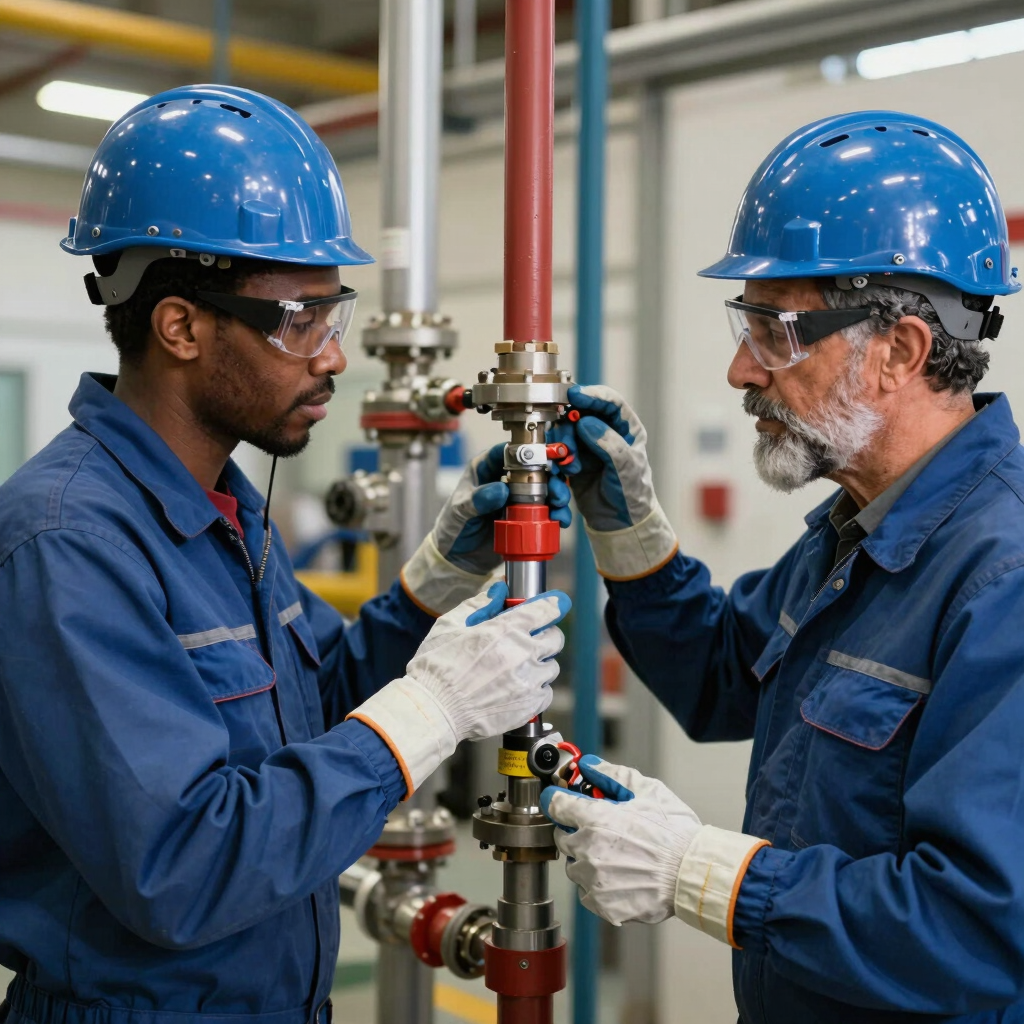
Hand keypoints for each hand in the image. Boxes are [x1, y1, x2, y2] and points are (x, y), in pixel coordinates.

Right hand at [350, 582, 569, 793]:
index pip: (546, 609)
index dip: (554, 604)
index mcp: (506, 629)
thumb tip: (499, 590)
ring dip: (539, 663)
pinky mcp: (529, 706)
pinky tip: (517, 688)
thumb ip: (479, 604)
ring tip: (517, 668)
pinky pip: (546, 692)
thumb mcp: (450, 625)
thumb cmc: (436, 666)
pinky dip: (537, 689)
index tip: (557, 603)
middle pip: (555, 637)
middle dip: (545, 634)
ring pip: (552, 666)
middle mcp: (523, 653)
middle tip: (530, 639)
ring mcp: (528, 681)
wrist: (434, 709)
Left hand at [401, 444, 570, 614]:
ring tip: (559, 506)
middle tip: (556, 489)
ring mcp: (517, 497)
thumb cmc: (453, 527)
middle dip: (550, 475)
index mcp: (485, 468)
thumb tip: (501, 489)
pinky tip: (560, 520)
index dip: (525, 451)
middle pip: (534, 467)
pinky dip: (557, 513)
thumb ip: (478, 499)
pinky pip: (546, 510)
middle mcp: (504, 479)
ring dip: (558, 493)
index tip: (540, 457)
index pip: (507, 451)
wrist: (458, 557)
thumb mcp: (461, 511)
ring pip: (545, 487)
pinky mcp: (525, 515)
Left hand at [539, 755, 700, 925]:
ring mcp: (593, 879)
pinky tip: (620, 877)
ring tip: (617, 857)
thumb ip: (612, 775)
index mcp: (595, 818)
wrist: (694, 873)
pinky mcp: (602, 904)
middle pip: (562, 837)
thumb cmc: (674, 832)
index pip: (554, 805)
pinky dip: (598, 886)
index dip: (559, 801)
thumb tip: (590, 766)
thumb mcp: (647, 791)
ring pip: (574, 866)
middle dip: (576, 831)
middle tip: (602, 831)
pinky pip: (587, 892)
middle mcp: (587, 849)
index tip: (563, 802)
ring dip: (586, 860)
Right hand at [548, 386, 675, 579]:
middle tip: (567, 452)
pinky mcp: (573, 463)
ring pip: (564, 436)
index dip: (591, 395)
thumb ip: (608, 443)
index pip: (608, 402)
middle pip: (577, 417)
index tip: (574, 396)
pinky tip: (561, 488)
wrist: (621, 525)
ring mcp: (587, 448)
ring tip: (569, 472)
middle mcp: (604, 433)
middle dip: (568, 433)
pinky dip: (555, 472)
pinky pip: (557, 459)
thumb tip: (586, 423)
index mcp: (624, 428)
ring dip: (560, 453)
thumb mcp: (626, 469)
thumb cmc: (633, 495)